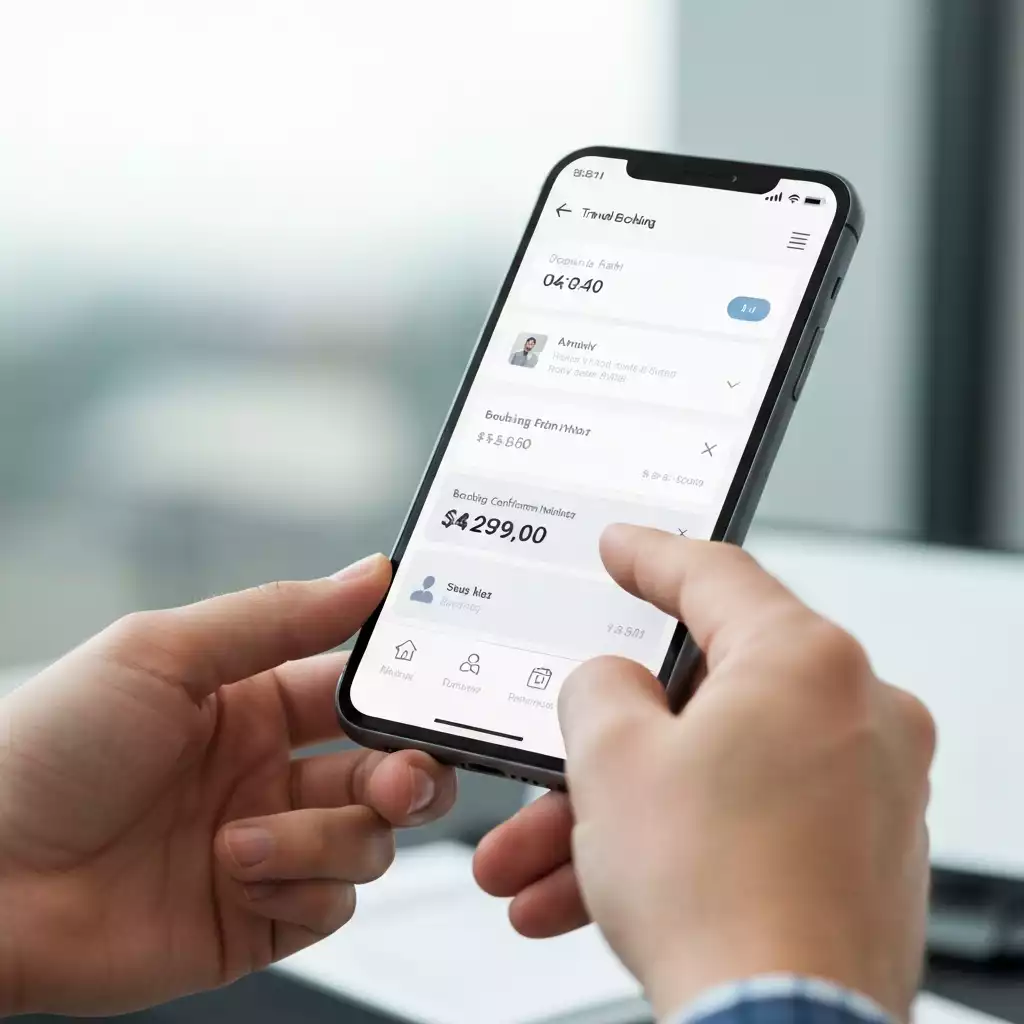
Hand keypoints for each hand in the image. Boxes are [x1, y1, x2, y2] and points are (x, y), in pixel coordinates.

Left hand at [0, 554, 456, 1015]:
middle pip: (388, 769)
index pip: (358, 689)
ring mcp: (269, 848)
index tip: (437, 691)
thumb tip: (370, 573)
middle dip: (408, 774)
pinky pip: (334, 905)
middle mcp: (271, 773)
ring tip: (242, 842)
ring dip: (326, 840)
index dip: (404, 690)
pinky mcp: (261, 918)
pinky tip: (239, 880)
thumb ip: (279, 614)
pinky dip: (301, 890)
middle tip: (399, 779)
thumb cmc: (51, 752)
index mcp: (255, 703)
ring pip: (371, 840)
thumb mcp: (163, 654)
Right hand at [475, 526, 933, 1019]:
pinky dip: (669, 850)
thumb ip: (599, 687)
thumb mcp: (611, 758)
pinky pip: (740, 825)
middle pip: (698, 701)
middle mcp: (856, 716)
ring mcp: (864, 791)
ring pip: (707, 776)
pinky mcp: (856, 857)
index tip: (621, 546)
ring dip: (616, 817)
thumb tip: (610, 684)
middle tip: (545, 767)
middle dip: (601, 749)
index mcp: (807, 662)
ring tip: (537, 867)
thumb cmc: (718, 900)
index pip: (715, 575)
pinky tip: (589, 894)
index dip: (649, 554)